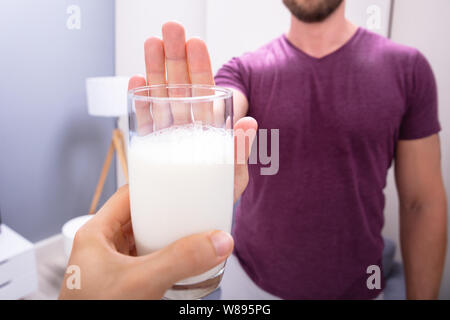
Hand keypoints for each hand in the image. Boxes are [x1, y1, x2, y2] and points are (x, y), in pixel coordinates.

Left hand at [59, 185, 233, 299]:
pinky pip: (149, 261)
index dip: (154, 187)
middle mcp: (103, 247)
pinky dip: (167, 258)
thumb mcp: (140, 282)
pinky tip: (182, 261)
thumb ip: (180, 260)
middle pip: (140, 218)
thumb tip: (218, 242)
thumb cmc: (94, 311)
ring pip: (146, 240)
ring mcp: (114, 266)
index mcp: (96, 234)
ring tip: (193, 231)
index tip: (180, 184)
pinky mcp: (125, 283)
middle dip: (168, 214)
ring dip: (169, 237)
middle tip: (193, 209)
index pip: (128, 196)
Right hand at [128, 21, 256, 202]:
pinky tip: (137, 80)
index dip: (201, 67)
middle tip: (169, 30)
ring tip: (150, 43)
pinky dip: (141, 102)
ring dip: (155, 70)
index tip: (195, 43)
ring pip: (161, 97)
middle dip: (175, 58)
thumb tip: (249, 122)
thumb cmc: (217, 204)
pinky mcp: (150, 150)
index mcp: (209, 132)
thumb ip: (239, 152)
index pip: (206, 93)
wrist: (190, 229)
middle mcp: (188, 130)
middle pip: (181, 87)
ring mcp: (167, 138)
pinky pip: (145, 122)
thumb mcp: (234, 180)